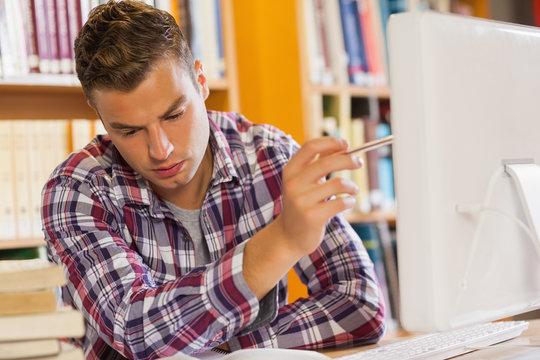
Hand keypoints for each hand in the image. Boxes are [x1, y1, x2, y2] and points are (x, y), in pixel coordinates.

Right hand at [242, 136, 361, 299]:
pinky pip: (341, 203)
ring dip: (351, 186)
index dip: (330, 142)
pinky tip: (348, 203)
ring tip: (353, 191)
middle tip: (358, 162)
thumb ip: (317, 164)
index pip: (310, 147)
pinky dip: (350, 201)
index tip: (345, 144)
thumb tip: (342, 146)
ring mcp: (301, 201)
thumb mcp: (302, 182)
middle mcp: (293, 184)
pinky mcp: (312, 217)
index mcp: (290, 171)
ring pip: (338, 183)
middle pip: (327, 163)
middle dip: (348, 160)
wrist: (288, 236)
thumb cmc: (301, 205)